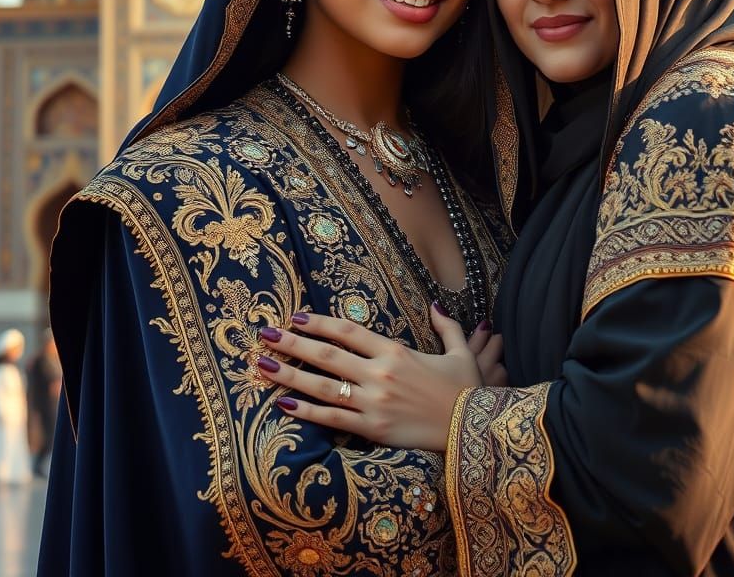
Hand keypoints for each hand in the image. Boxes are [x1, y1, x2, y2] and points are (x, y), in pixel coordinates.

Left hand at [256, 305, 490, 451]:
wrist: (471, 430)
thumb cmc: (465, 390)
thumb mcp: (461, 352)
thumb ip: (446, 326)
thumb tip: (436, 304)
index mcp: (396, 351)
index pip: (348, 331)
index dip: (320, 323)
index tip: (296, 316)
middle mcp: (380, 373)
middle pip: (327, 355)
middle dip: (293, 343)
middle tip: (265, 335)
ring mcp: (373, 402)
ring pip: (322, 386)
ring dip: (289, 374)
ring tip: (262, 366)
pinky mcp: (372, 429)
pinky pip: (333, 419)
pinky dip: (306, 411)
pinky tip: (284, 404)